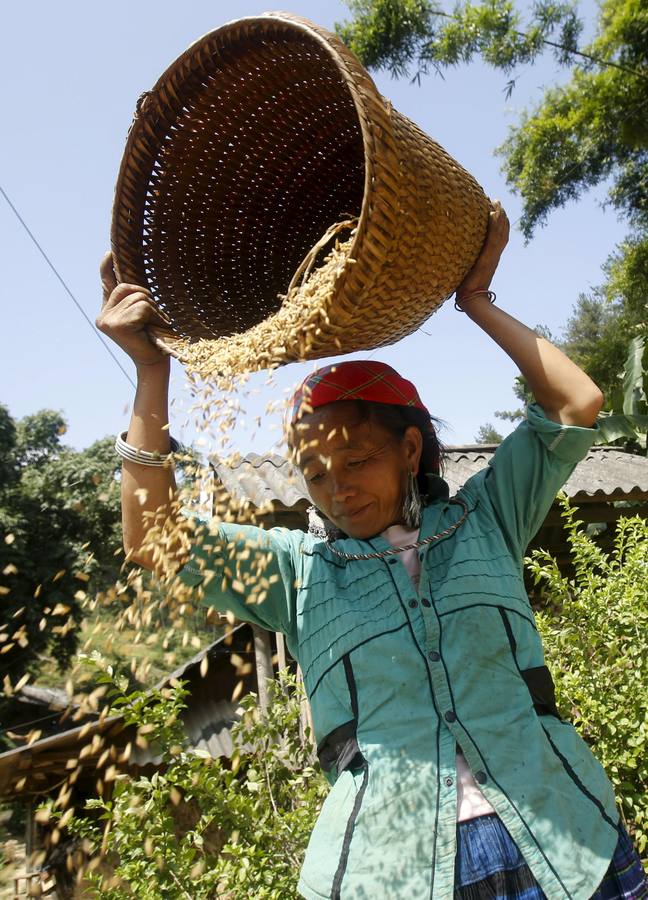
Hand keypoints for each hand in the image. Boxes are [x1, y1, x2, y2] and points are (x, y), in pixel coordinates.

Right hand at [97, 252, 169, 367]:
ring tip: (155, 325)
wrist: (153, 363)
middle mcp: (103, 316)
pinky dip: (154, 316)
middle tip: (155, 316)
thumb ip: (134, 299)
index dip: (107, 267)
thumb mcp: (142, 315)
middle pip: (127, 287)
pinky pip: (142, 307)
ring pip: (137, 297)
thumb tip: (133, 278)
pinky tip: (153, 329)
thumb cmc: (152, 339)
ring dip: (153, 310)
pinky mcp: (117, 325)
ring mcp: (108, 321)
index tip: (110, 253)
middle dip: (146, 297)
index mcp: (107, 312)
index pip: (106, 284)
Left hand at [456, 201, 509, 300]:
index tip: (495, 208)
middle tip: (497, 200)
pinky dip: (496, 226)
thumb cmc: (464, 286)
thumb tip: (453, 251)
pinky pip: (493, 238)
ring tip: (498, 204)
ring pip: (500, 232)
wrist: (470, 298)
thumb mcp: (465, 268)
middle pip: (502, 231)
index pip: (499, 236)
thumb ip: (464, 260)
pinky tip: (494, 214)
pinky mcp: (487, 258)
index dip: (499, 222)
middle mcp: (493, 255)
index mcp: (490, 256)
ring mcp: (492, 256)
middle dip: (501, 215)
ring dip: (500, 216)